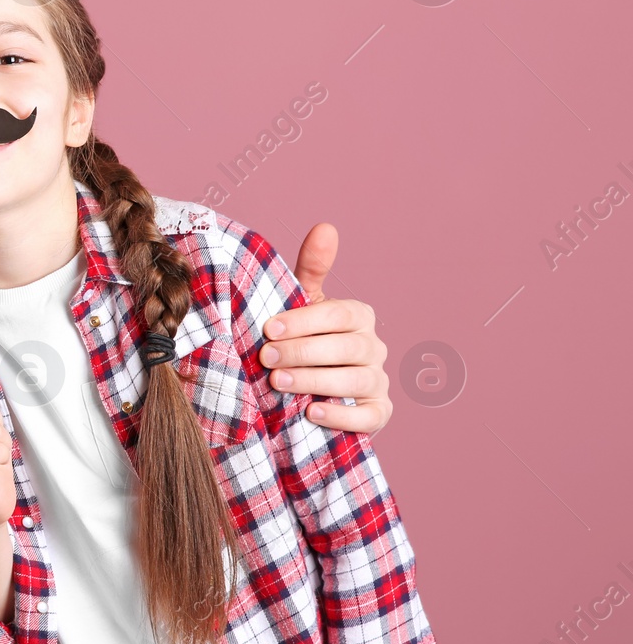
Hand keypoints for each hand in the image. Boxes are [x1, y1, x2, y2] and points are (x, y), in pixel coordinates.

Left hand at [261, 222, 391, 433]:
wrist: (307, 386)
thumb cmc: (304, 338)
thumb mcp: (305, 303)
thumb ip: (312, 269)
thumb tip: (325, 226)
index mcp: (358, 316)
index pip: (339, 315)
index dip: (304, 321)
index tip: (269, 328)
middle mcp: (373, 347)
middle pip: (347, 348)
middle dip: (303, 352)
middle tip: (266, 357)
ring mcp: (377, 381)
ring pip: (355, 381)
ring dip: (315, 381)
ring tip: (278, 383)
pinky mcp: (377, 413)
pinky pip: (369, 416)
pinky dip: (342, 416)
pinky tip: (313, 413)